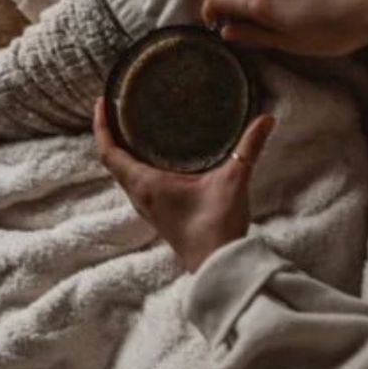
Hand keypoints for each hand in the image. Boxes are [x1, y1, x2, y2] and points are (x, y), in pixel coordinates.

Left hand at [92, 97, 274, 272]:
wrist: (218, 265)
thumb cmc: (217, 226)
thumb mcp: (234, 180)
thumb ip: (249, 148)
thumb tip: (266, 119)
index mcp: (146, 184)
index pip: (109, 152)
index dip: (101, 126)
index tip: (102, 103)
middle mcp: (140, 196)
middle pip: (113, 161)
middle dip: (112, 134)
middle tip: (118, 109)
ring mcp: (148, 208)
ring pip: (124, 175)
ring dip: (123, 153)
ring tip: (133, 129)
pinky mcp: (159, 215)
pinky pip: (138, 186)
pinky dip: (137, 167)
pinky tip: (156, 159)